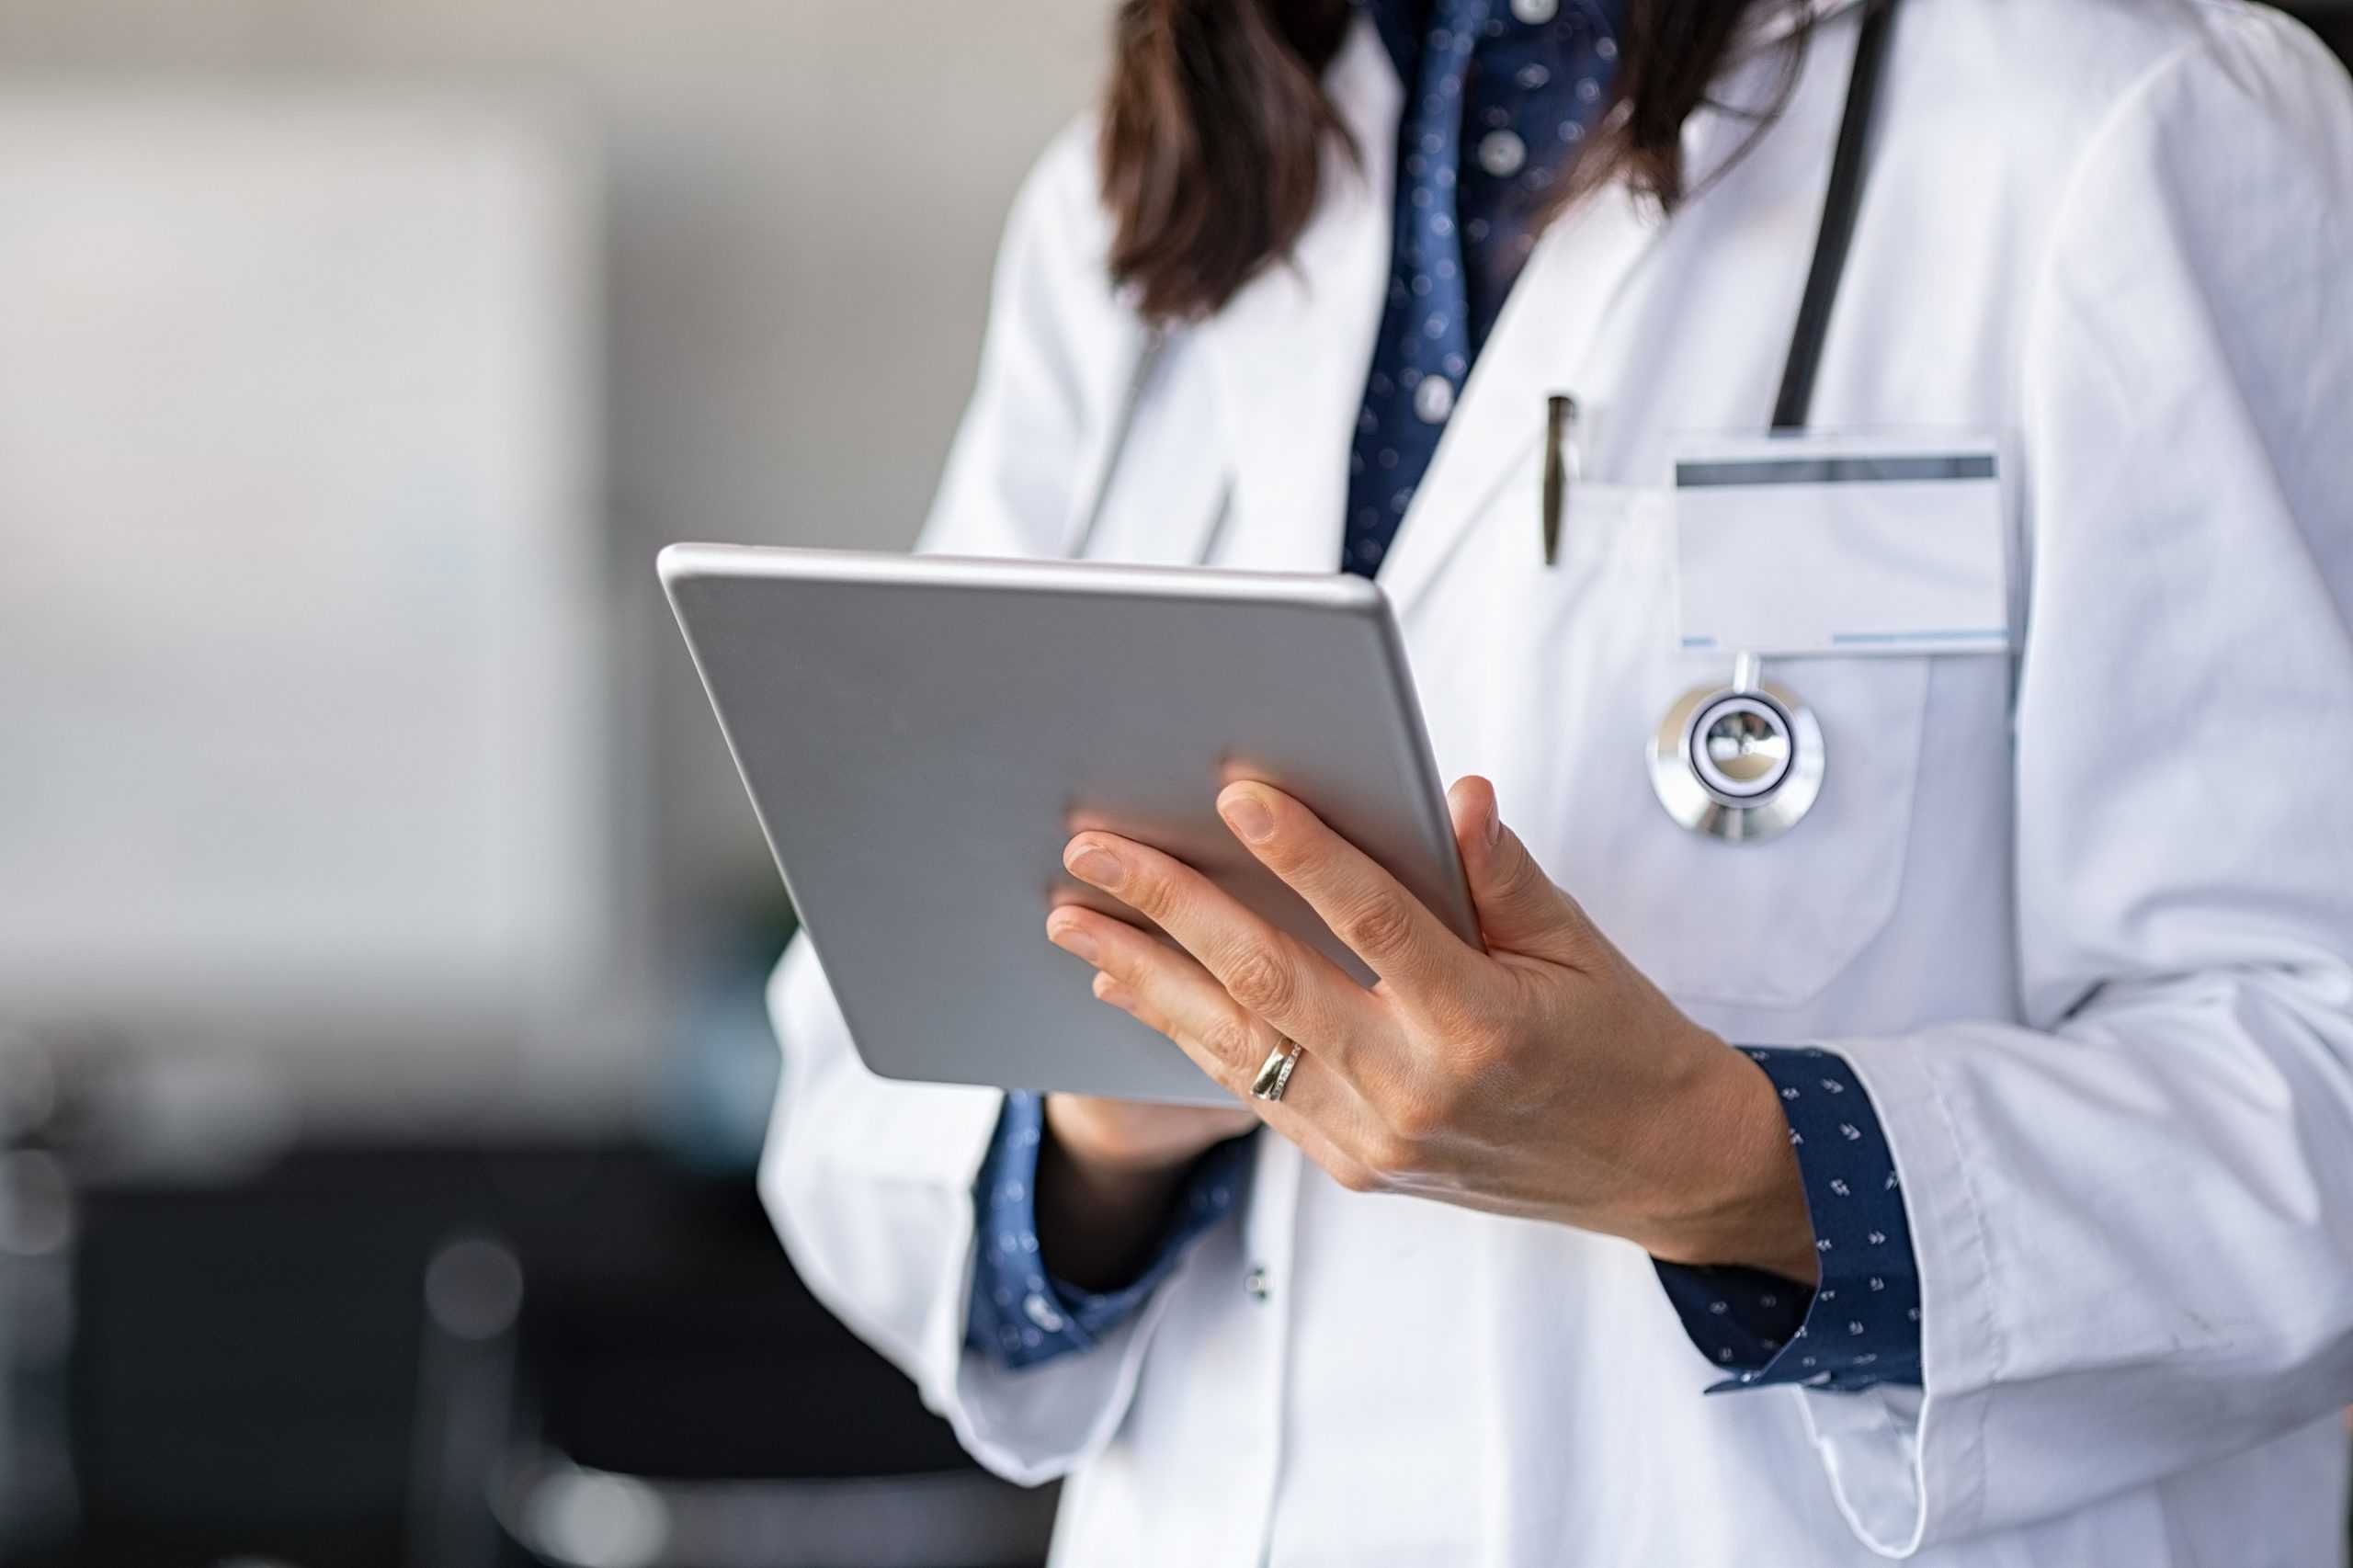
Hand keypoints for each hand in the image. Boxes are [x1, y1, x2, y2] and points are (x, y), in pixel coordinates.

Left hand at [1044, 776, 1817, 1282]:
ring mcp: (1375, 1137)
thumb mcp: (1577, 944)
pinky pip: (1253, 1088)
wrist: (1655, 1166)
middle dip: (1170, 907)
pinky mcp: (1353, 1165)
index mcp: (1483, 1023)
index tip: (1238, 795)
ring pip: (1236, 1042)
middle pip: (1269, 979)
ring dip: (1145, 973)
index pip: (1374, 920)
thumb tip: (1449, 792)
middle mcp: (1417, 1088)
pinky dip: (1186, 1032)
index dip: (1303, 853)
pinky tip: (1132, 985)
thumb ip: (1499, 871)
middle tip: (1096, 851)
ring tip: (1075, 918)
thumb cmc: (1619, 1040)